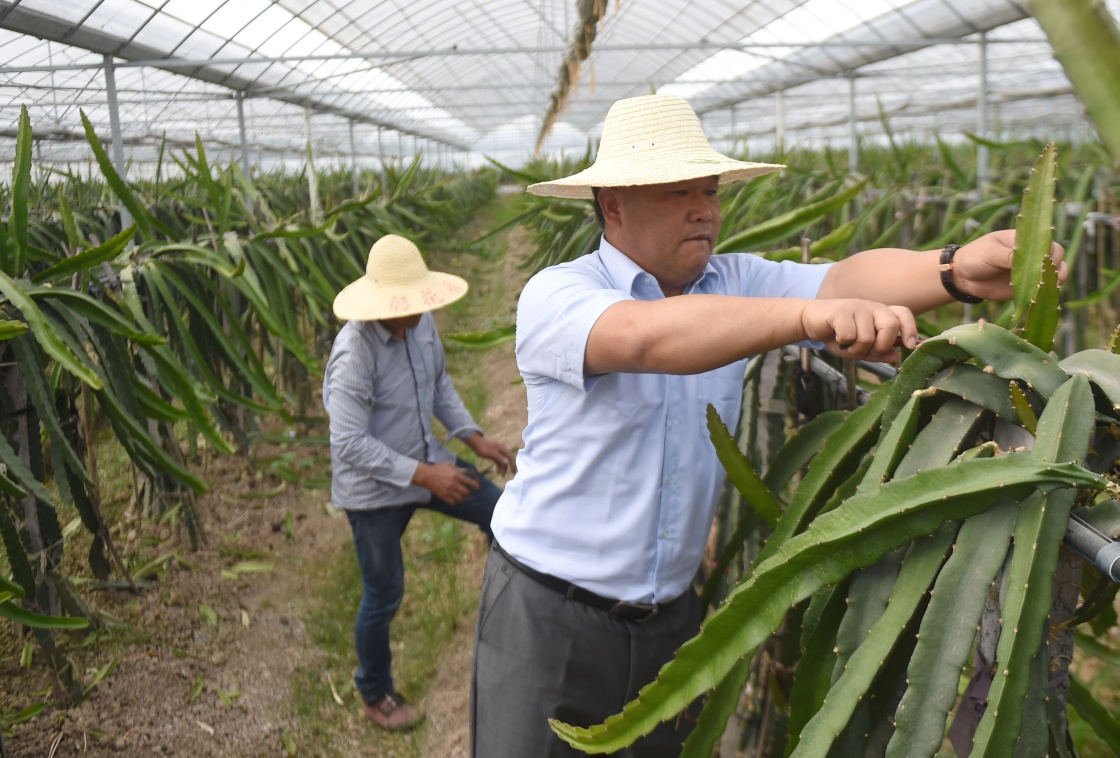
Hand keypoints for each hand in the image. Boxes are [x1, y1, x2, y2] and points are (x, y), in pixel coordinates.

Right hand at [412, 461, 478, 504]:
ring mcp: (448, 491)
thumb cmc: (438, 468)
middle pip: (466, 492)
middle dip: (468, 492)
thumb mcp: (449, 465)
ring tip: (460, 495)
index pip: (470, 482)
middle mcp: (454, 484)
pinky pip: (453, 502)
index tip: (476, 487)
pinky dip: (455, 501)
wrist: (426, 475)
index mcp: (456, 475)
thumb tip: (468, 471)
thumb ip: (459, 469)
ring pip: (460, 498)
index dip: (475, 485)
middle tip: (467, 491)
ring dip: (461, 497)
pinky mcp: (443, 496)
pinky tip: (454, 498)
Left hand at [463, 432, 516, 475]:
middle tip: (512, 474)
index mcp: (502, 449)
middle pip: (508, 459)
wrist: (475, 442)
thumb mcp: (491, 453)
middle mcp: (501, 450)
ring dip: (503, 468)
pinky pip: (498, 461)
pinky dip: (499, 466)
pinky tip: (497, 472)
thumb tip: (507, 462)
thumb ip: (499, 458)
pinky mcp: (493, 454)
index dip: (513, 465)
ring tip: (501, 476)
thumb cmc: (483, 447)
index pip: (510, 457)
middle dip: (510, 467)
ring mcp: (497, 452)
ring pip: (503, 461)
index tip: (514, 472)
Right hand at [801, 299, 917, 361]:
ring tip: (846, 345)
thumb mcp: (860, 348)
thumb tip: (896, 355)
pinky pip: (849, 335)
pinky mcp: (841, 310)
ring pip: (867, 337)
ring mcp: (857, 307)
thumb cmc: (838, 334)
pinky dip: (842, 343)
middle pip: (890, 327)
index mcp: (881, 314)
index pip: (904, 314)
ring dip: (855, 349)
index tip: (910, 346)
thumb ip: (878, 352)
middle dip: (881, 346)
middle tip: (868, 350)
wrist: (811, 321)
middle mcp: (873, 307)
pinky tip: (837, 338)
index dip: (910, 329)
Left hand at [952, 230, 1067, 301]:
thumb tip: (1026, 261)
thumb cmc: (975, 257)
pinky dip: (1043, 293)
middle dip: (1054, 266)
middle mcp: (1032, 254)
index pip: (1048, 241)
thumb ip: (1007, 256)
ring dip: (1053, 281)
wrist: (963, 277)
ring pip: (1054, 274)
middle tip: (1041, 275)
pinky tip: (1037, 296)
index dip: (1050, 250)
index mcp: (1025, 239)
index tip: (1043, 259)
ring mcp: (1031, 271)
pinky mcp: (1027, 287)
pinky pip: (1041, 290)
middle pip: (1056, 258)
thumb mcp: (989, 253)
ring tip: (1041, 286)